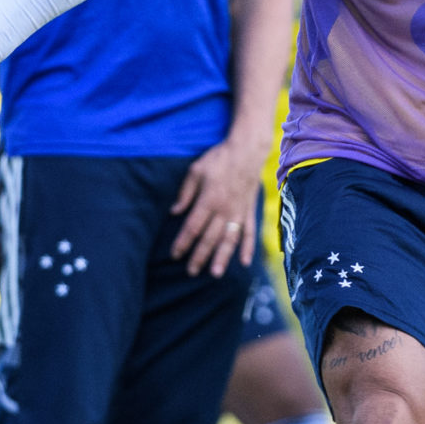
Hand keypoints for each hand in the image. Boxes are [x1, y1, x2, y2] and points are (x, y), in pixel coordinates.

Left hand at [169, 133, 267, 277]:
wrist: (247, 150)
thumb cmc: (219, 158)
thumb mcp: (196, 171)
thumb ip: (185, 193)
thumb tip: (174, 212)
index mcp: (209, 199)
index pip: (193, 227)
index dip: (183, 242)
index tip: (175, 255)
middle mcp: (224, 210)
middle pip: (210, 238)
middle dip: (199, 256)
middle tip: (190, 272)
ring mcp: (239, 212)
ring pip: (229, 240)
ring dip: (222, 258)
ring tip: (214, 273)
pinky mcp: (250, 211)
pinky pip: (249, 232)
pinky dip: (247, 248)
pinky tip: (244, 262)